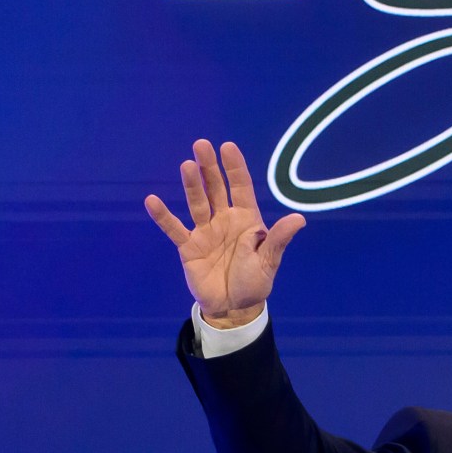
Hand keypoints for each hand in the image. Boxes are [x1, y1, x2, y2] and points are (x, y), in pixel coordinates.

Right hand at [145, 139, 307, 327]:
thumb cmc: (255, 281)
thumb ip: (278, 239)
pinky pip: (174, 229)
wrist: (233, 307)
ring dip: (191, 185)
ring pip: (197, 203)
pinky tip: (152, 200)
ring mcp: (205, 231)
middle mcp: (224, 219)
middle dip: (209, 167)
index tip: (228, 147)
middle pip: (215, 188)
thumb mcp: (269, 261)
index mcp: (247, 219)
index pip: (240, 187)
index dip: (234, 167)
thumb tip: (299, 219)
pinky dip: (163, 216)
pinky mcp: (188, 246)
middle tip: (201, 144)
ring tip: (186, 166)